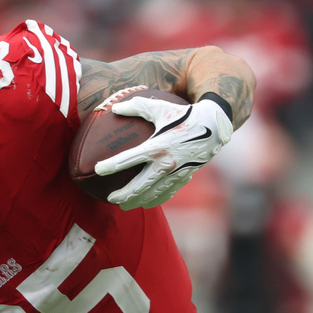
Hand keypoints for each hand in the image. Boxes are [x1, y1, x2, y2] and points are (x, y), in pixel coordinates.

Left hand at [94, 97, 232, 210]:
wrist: (214, 127)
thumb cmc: (184, 114)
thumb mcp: (160, 107)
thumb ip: (136, 106)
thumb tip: (114, 107)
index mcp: (158, 146)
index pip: (128, 159)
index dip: (111, 165)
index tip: (98, 169)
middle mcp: (166, 164)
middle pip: (139, 186)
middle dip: (123, 195)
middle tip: (110, 199)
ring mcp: (175, 174)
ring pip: (152, 194)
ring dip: (137, 201)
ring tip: (125, 205)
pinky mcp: (183, 178)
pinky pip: (167, 193)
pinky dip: (155, 199)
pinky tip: (146, 202)